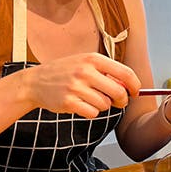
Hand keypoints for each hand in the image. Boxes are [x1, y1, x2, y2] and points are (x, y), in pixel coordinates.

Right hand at [21, 52, 139, 117]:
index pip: (125, 72)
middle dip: (122, 100)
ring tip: (90, 98)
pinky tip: (81, 104)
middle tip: (119, 102)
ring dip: (103, 105)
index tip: (136, 92)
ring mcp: (76, 87)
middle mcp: (85, 71)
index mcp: (92, 59)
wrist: (35, 82)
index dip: (135, 85)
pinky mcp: (68, 102)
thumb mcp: (85, 63)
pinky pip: (92, 113)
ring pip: (105, 104)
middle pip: (118, 92)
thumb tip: (129, 87)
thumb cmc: (65, 72)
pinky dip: (91, 112)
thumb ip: (107, 72)